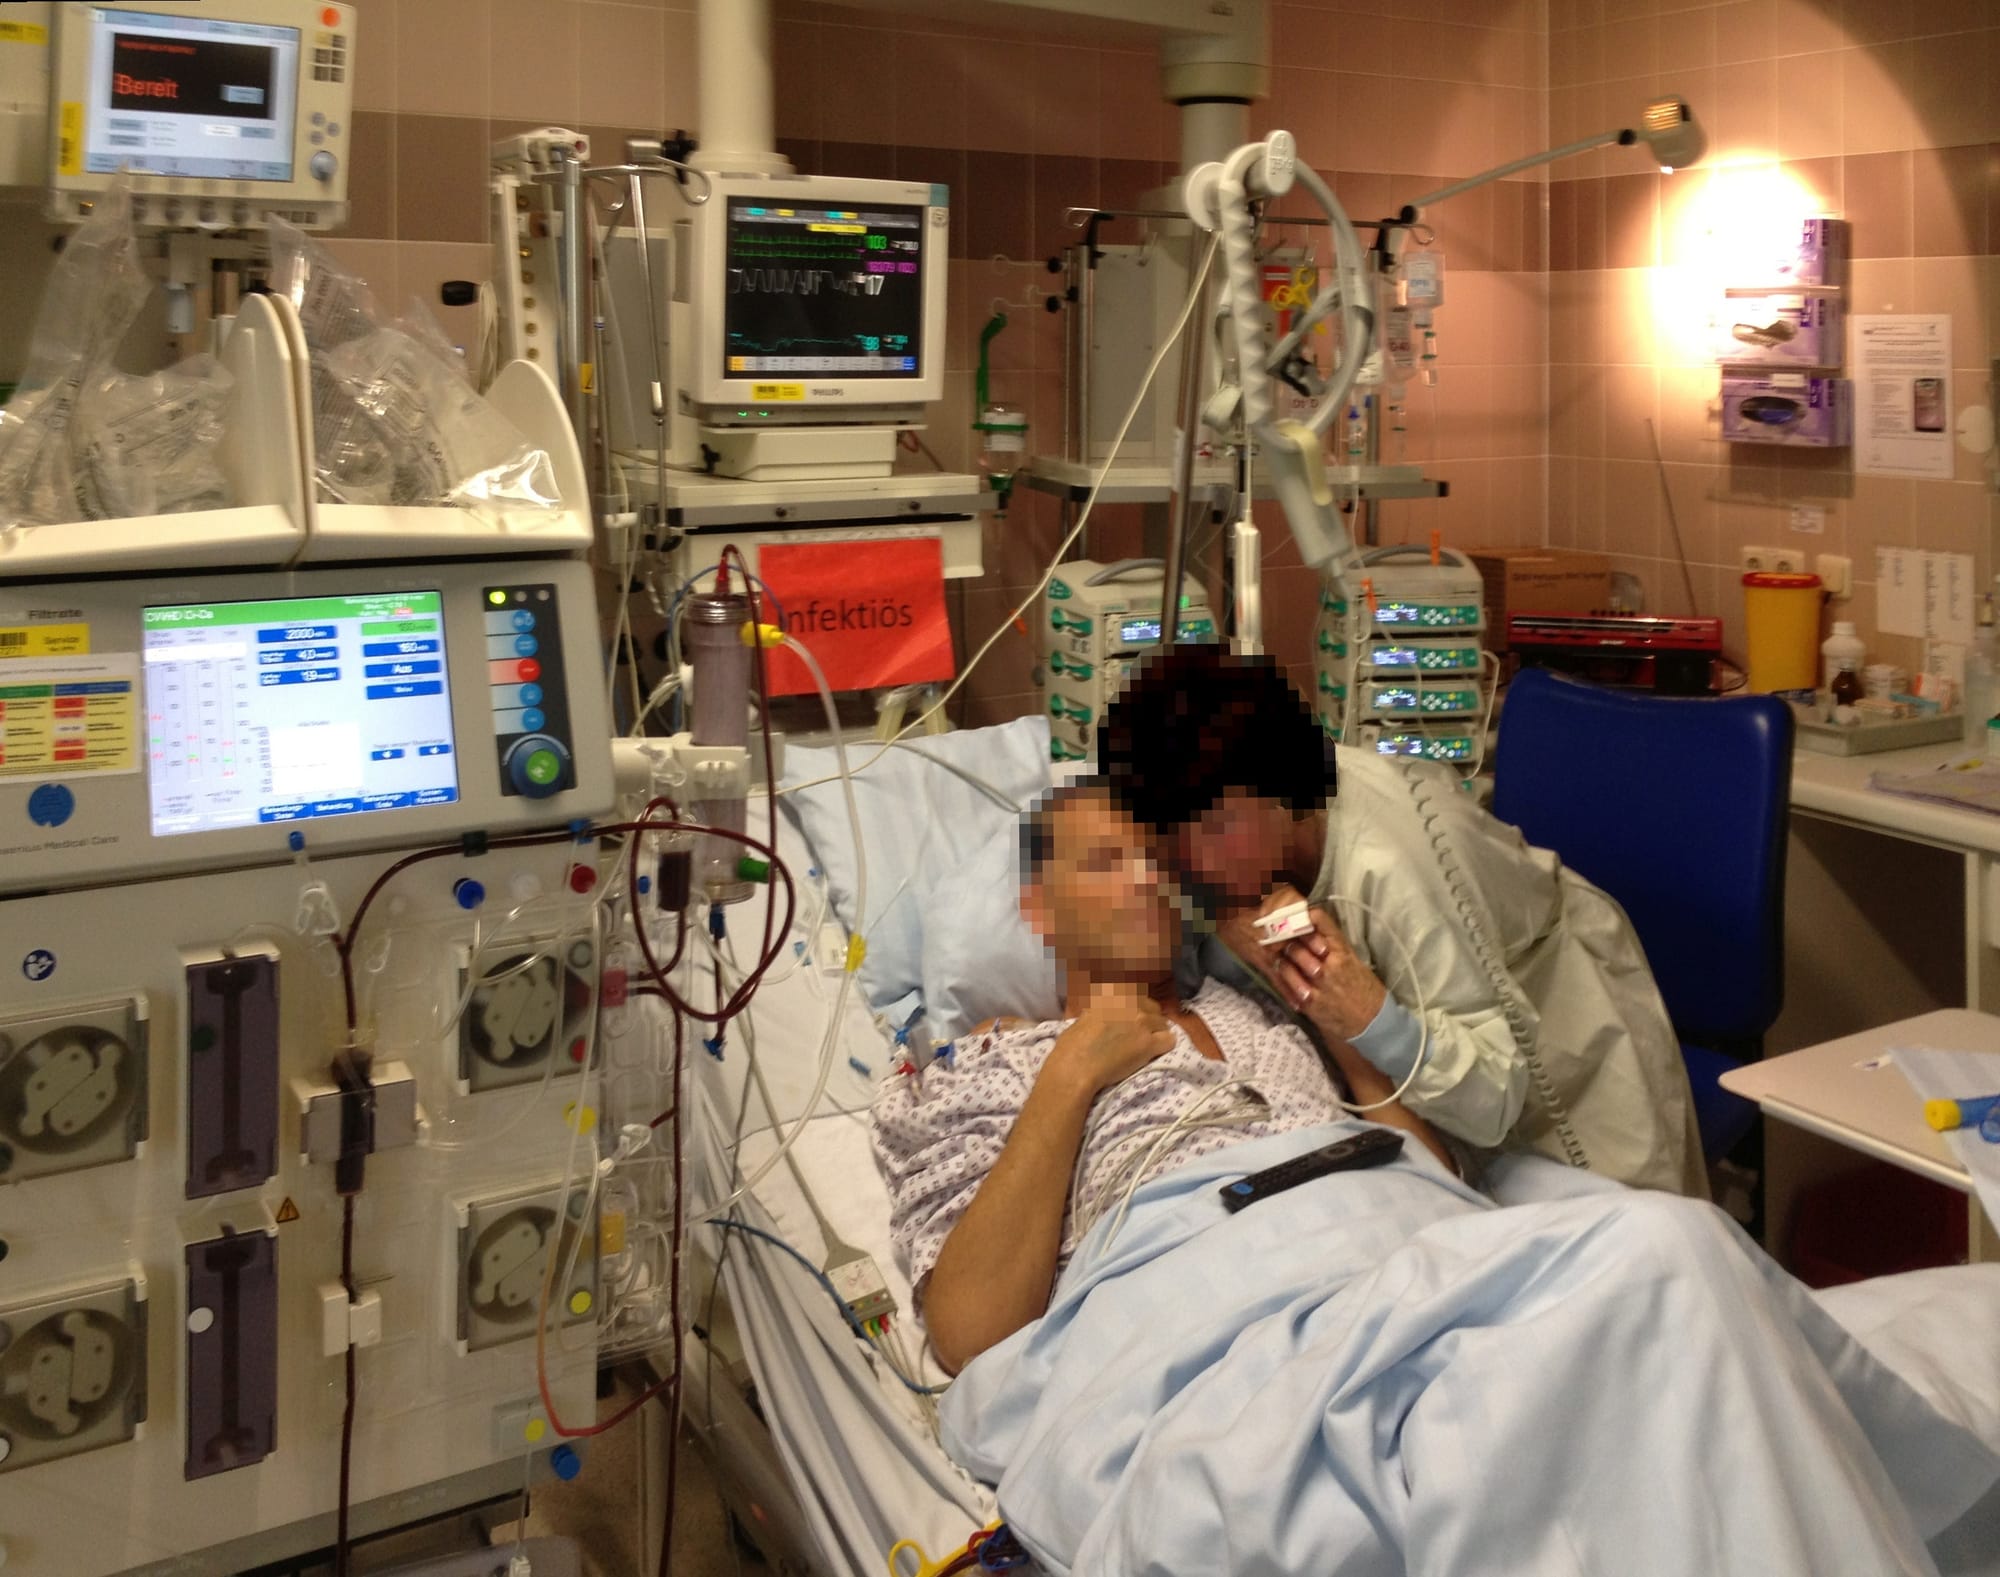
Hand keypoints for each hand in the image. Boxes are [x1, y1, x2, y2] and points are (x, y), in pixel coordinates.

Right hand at [1049, 983, 1176, 1094]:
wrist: (1076, 1066)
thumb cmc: (1070, 1045)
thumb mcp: (1082, 1016)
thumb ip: (1098, 1010)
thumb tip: (1100, 1012)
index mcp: (1112, 994)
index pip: (1135, 993)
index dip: (1136, 1007)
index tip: (1131, 1018)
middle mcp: (1129, 1003)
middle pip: (1153, 1008)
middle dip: (1150, 1019)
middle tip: (1141, 1033)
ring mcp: (1141, 1022)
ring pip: (1163, 1024)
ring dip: (1157, 1033)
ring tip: (1147, 1045)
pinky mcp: (1149, 1043)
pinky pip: (1169, 1040)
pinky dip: (1164, 1046)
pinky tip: (1155, 1053)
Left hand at [1218, 887, 1386, 1040]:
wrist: (1372, 1020)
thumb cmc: (1363, 986)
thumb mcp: (1352, 959)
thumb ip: (1331, 944)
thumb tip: (1309, 925)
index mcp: (1342, 951)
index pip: (1320, 923)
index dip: (1301, 917)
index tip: (1292, 916)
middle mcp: (1329, 966)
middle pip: (1296, 943)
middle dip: (1284, 940)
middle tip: (1277, 938)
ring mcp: (1318, 987)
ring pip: (1286, 965)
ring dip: (1280, 960)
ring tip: (1279, 958)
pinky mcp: (1310, 1005)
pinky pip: (1286, 988)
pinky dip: (1282, 981)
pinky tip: (1283, 978)